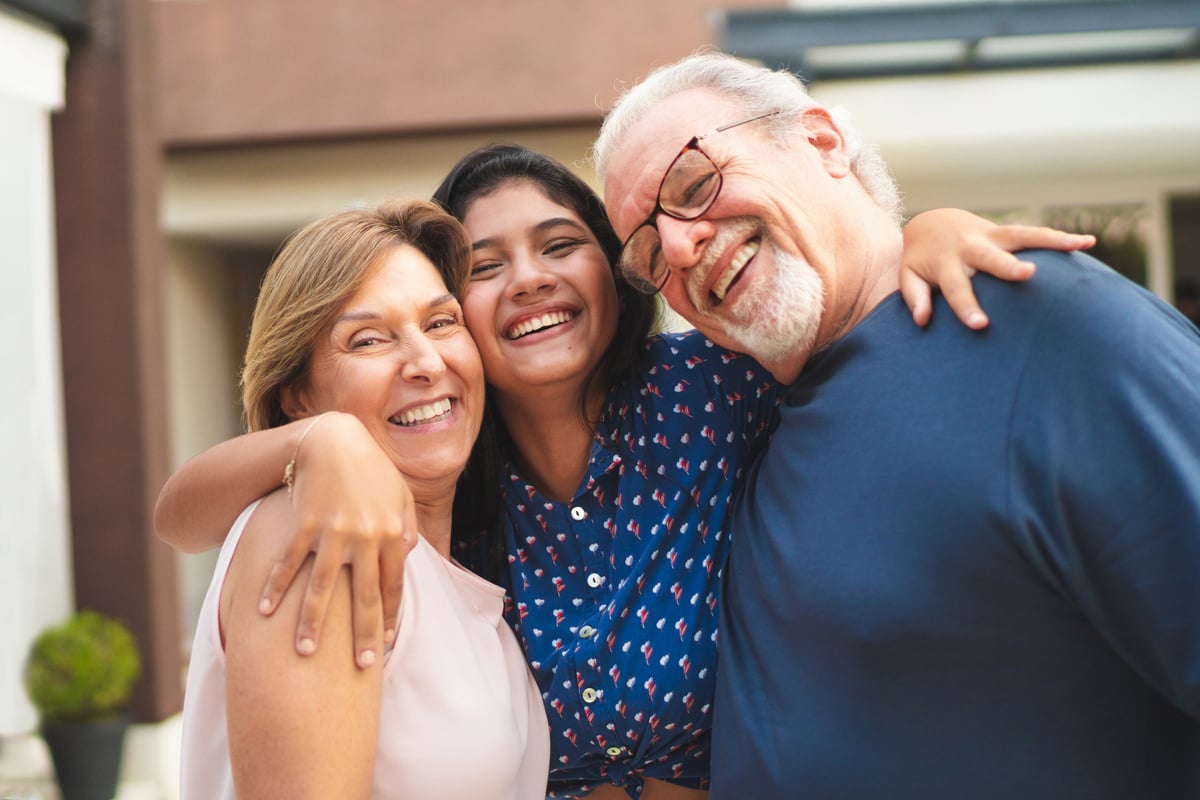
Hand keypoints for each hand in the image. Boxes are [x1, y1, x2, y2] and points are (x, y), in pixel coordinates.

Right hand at [257, 412, 417, 667]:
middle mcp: (365, 539)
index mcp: (391, 534)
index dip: (389, 618)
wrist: (334, 439)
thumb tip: (410, 554)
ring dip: (311, 624)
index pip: (392, 587)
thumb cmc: (370, 467)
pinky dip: (275, 587)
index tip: (387, 645)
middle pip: (364, 597)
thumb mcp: (399, 493)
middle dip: (363, 635)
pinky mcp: (304, 524)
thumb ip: (407, 525)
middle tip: (362, 667)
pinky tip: (263, 611)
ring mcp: (333, 533)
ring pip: (322, 588)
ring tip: (303, 654)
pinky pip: (288, 562)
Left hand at [899, 208, 1095, 328]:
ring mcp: (991, 236)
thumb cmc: (921, 260)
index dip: (967, 307)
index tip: (981, 325)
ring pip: (1022, 236)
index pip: (956, 289)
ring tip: (1079, 245)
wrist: (932, 224)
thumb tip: (921, 320)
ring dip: (1050, 241)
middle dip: (1008, 266)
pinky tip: (1088, 243)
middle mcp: (971, 247)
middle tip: (1027, 275)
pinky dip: (1060, 237)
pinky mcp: (1006, 232)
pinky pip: (1035, 234)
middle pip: (990, 257)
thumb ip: (915, 297)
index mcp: (946, 263)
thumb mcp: (909, 276)